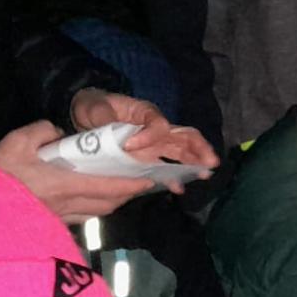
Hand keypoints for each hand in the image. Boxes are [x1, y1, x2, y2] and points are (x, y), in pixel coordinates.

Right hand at [0, 120, 154, 219]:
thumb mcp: (18, 141)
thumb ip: (43, 131)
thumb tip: (57, 133)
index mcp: (64, 185)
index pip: (108, 187)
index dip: (131, 185)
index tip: (147, 181)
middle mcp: (66, 206)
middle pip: (107, 204)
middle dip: (125, 195)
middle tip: (135, 183)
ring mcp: (57, 219)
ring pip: (94, 213)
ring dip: (109, 203)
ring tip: (116, 190)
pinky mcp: (47, 226)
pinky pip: (78, 218)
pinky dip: (90, 209)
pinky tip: (87, 199)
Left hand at [70, 90, 218, 183]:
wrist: (86, 116)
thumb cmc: (94, 107)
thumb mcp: (97, 108)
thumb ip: (106, 118)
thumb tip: (116, 131)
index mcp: (145, 112)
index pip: (158, 125)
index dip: (148, 136)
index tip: (129, 146)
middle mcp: (155, 128)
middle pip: (183, 136)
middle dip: (198, 148)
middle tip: (211, 161)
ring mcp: (153, 144)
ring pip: (181, 152)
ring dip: (195, 163)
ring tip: (206, 174)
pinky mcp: (146, 158)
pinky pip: (164, 167)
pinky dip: (173, 178)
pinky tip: (179, 188)